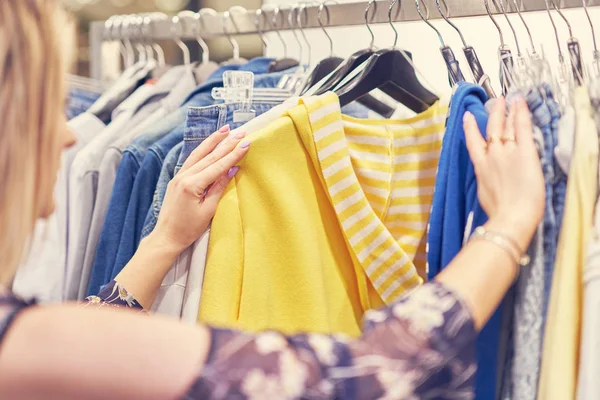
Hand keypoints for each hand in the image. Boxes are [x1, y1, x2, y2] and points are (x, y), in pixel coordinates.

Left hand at [152, 125, 249, 252]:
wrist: (166, 237)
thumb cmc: (188, 229)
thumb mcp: (208, 210)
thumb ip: (219, 187)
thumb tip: (232, 169)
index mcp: (192, 184)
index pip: (217, 166)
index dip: (233, 154)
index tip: (246, 143)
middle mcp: (184, 176)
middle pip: (209, 156)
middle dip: (226, 143)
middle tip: (240, 132)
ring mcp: (178, 176)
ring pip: (198, 154)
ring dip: (212, 141)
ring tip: (224, 129)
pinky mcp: (177, 179)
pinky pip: (191, 160)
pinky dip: (202, 150)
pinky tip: (209, 144)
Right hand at [463, 96, 544, 247]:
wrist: (510, 217)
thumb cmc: (498, 214)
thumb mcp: (485, 195)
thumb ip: (487, 182)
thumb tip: (490, 181)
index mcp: (481, 168)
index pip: (473, 142)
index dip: (469, 128)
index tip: (468, 117)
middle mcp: (492, 156)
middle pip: (490, 129)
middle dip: (493, 113)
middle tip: (495, 101)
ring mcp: (507, 152)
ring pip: (506, 125)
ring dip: (507, 110)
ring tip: (509, 99)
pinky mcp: (525, 153)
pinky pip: (522, 128)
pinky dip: (521, 113)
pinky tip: (521, 103)